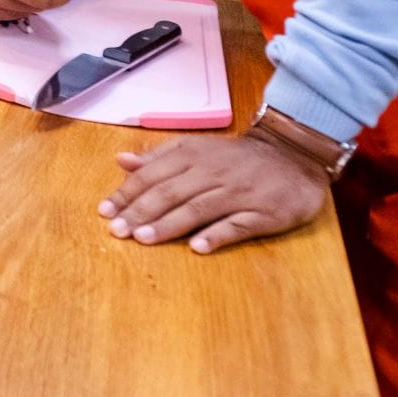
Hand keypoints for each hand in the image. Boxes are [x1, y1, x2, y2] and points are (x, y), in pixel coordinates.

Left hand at [99, 132, 329, 252]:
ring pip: (199, 208)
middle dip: (141, 212)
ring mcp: (238, 193)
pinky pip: (238, 225)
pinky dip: (217, 235)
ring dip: (170, 224)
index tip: (104, 211)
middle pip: (171, 192)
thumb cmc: (236, 157)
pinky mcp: (264, 213)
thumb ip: (159, 157)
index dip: (127, 193)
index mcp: (193, 155)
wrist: (293, 155)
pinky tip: (198, 248)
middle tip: (117, 231)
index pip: (153, 175)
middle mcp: (213, 172)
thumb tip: (121, 161)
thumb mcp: (197, 148)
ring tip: (144, 239)